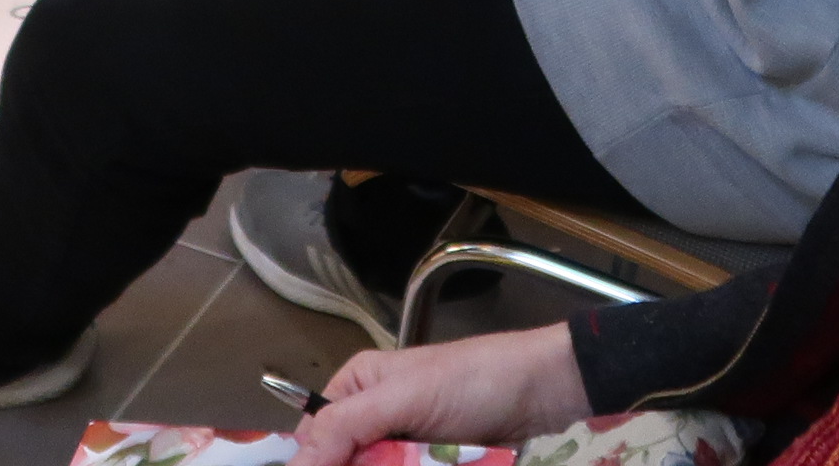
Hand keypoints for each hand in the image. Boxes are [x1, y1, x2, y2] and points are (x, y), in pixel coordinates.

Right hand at [288, 328, 588, 465]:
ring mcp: (406, 446)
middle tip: (400, 465)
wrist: (543, 390)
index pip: (314, 439)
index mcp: (357, 386)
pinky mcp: (432, 465)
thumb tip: (295, 463)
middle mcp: (375, 417)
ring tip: (428, 463)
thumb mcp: (404, 397)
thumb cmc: (472, 381)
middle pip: (347, 462)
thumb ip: (347, 427)